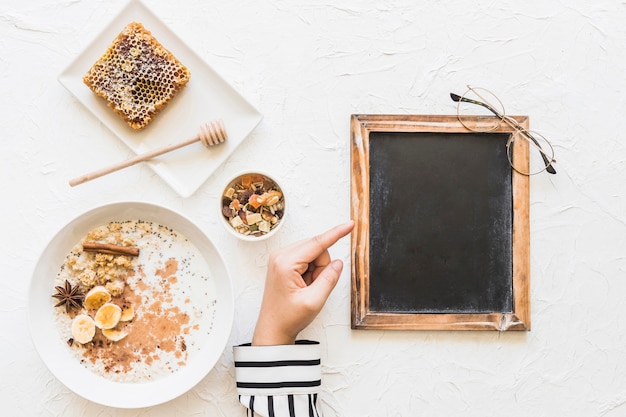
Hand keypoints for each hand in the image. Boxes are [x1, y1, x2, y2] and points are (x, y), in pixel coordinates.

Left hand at [252, 221, 354, 345]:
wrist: (272, 329)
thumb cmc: (287, 318)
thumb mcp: (314, 301)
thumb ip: (329, 279)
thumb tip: (338, 263)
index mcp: (285, 263)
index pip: (317, 243)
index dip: (336, 234)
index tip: (350, 225)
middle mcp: (280, 256)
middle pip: (317, 249)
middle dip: (322, 268)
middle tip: (313, 287)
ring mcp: (281, 258)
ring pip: (314, 254)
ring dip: (317, 271)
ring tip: (306, 288)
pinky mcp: (283, 262)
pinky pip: (307, 259)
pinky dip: (311, 272)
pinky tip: (303, 285)